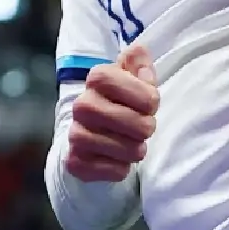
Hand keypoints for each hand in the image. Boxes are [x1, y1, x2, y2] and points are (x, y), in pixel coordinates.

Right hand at [65, 42, 159, 182]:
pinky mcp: (76, 162)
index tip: (148, 104)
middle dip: (146, 128)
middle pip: (141, 126)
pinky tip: (115, 157)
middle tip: (140, 126)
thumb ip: (139, 62)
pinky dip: (122, 168)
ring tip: (129, 142)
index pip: (146, 96)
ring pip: (131, 150)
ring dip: (136, 149)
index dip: (152, 103)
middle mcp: (82, 105)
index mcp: (98, 78)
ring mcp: (76, 135)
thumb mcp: (132, 77)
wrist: (88, 132)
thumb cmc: (119, 101)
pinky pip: (117, 171)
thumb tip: (140, 58)